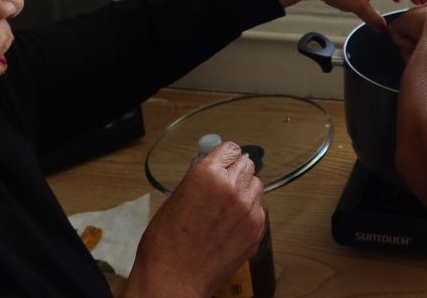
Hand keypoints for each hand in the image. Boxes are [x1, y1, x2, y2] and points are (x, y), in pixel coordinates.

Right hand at [125, 142, 264, 297]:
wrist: (175, 277)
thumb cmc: (166, 243)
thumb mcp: (177, 197)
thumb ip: (201, 180)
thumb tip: (215, 171)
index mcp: (208, 174)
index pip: (230, 149)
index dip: (225, 157)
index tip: (225, 161)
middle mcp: (232, 187)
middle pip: (247, 164)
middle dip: (236, 173)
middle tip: (225, 186)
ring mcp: (247, 208)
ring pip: (256, 185)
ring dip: (245, 191)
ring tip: (228, 208)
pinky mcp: (257, 227)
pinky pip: (259, 209)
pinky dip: (249, 213)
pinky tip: (232, 225)